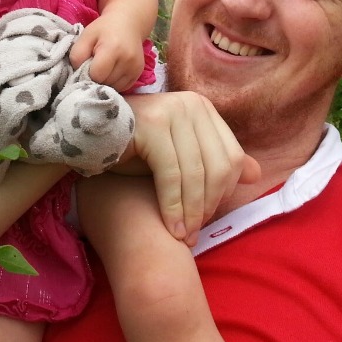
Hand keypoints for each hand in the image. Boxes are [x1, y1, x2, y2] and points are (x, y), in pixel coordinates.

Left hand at [70, 14, 145, 89]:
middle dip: (96, 77)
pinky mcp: (138, 74)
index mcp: (113, 49)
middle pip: (105, 82)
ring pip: (113, 88)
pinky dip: (114, 82)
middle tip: (95, 63)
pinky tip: (112, 70)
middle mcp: (127, 61)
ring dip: (105, 81)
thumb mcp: (86, 36)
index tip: (88, 63)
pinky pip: (121, 88)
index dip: (88, 72)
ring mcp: (135, 69)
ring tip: (104, 66)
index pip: (96, 74)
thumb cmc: (104, 29)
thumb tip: (78, 73)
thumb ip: (77, 55)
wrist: (128, 23)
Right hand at [121, 92, 259, 245]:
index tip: (208, 219)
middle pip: (218, 166)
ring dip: (192, 212)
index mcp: (203, 108)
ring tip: (185, 237)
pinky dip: (173, 207)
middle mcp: (191, 104)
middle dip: (208, 206)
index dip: (223, 193)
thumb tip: (255, 174)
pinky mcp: (151, 124)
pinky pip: (171, 175)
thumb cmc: (133, 148)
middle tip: (195, 233)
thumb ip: (214, 161)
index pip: (231, 157)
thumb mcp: (179, 155)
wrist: (86, 137)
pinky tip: (172, 228)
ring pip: (196, 174)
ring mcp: (171, 110)